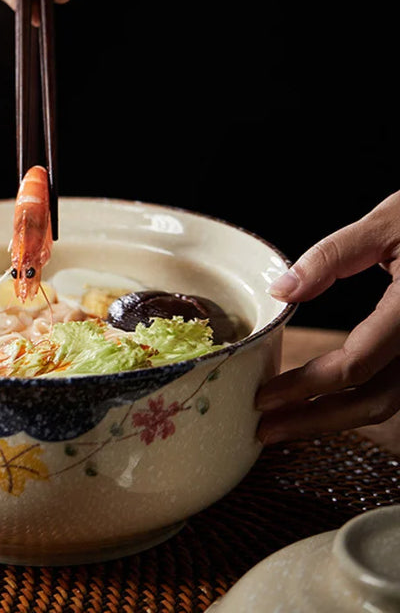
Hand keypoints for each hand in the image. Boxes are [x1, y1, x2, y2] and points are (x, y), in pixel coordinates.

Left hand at [256, 190, 399, 443]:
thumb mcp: (389, 222)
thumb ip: (333, 256)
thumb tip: (282, 289)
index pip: (355, 366)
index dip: (305, 387)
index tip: (264, 397)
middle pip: (373, 403)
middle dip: (314, 421)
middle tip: (266, 429)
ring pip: (389, 403)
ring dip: (336, 418)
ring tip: (286, 422)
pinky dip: (361, 400)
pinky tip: (327, 402)